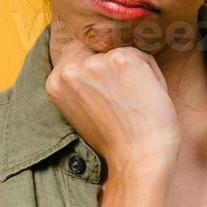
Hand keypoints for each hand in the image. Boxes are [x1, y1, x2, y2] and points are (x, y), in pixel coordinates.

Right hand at [45, 16, 180, 176]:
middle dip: (113, 66)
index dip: (97, 68)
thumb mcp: (83, 110)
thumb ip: (82, 83)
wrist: (139, 158)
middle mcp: (70, 69)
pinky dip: (151, 74)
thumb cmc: (118, 139)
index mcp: (55, 81)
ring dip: (133, 71)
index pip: (76, 53)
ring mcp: (96, 62)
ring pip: (121, 51)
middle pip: (98, 48)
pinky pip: (143, 56)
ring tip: (134, 102)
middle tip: (124, 99)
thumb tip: (97, 56)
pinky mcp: (122, 59)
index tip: (110, 91)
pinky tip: (146, 98)